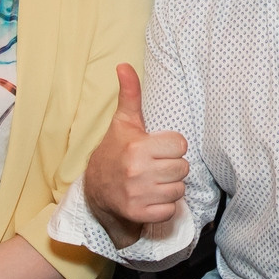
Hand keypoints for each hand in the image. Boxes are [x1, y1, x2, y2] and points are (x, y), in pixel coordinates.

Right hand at [81, 64, 187, 240]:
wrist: (95, 191)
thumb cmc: (114, 152)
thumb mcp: (123, 123)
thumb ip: (130, 94)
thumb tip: (124, 65)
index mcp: (137, 147)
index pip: (181, 145)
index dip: (172, 147)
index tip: (157, 149)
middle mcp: (137, 171)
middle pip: (183, 168)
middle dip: (172, 168)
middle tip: (155, 167)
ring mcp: (138, 194)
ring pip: (179, 189)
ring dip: (170, 187)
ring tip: (153, 182)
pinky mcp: (139, 214)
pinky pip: (170, 209)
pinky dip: (164, 207)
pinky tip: (151, 198)